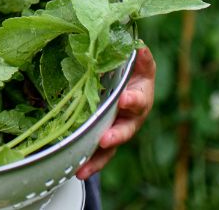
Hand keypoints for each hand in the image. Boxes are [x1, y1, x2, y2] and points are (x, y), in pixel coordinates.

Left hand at [75, 46, 154, 180]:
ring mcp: (118, 130)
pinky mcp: (105, 139)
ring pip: (111, 147)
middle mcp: (131, 116)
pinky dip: (89, 164)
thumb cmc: (127, 69)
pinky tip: (78, 172)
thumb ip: (139, 56)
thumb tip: (140, 46)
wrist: (121, 79)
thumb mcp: (133, 60)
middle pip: (127, 128)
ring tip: (85, 166)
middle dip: (116, 134)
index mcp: (140, 95)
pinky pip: (98, 155)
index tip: (124, 98)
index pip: (139, 98)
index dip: (133, 99)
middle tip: (106, 139)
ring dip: (99, 157)